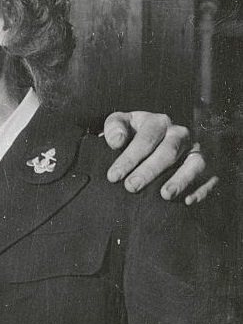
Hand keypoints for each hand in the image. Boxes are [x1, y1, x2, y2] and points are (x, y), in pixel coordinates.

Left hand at [103, 111, 218, 203]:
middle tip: (131, 187)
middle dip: (149, 171)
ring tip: (165, 195)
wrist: (151, 141)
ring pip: (194, 163)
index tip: (113, 176)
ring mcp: (195, 151)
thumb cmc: (132, 134)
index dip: (129, 158)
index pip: (145, 139)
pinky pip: (210, 177)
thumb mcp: (120, 124)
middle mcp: (180, 135)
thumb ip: (114, 128)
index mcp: (158, 122)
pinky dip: (202, 189)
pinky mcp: (207, 167)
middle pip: (168, 151)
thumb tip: (117, 141)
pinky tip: (188, 201)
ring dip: (181, 179)